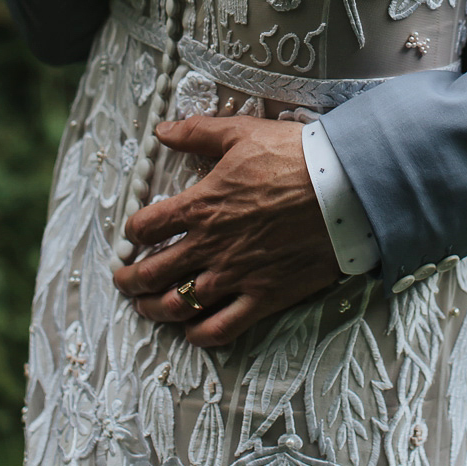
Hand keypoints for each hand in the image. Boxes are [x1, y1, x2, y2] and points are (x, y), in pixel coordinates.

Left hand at [112, 116, 340, 346]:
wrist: (343, 190)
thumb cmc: (293, 157)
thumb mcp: (240, 133)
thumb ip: (196, 132)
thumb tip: (161, 131)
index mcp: (201, 205)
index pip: (148, 225)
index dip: (132, 232)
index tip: (132, 236)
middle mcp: (210, 245)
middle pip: (154, 272)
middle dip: (130, 280)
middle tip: (123, 282)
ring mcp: (235, 275)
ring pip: (179, 304)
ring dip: (154, 309)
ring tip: (146, 308)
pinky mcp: (263, 297)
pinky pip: (221, 327)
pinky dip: (199, 334)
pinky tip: (191, 331)